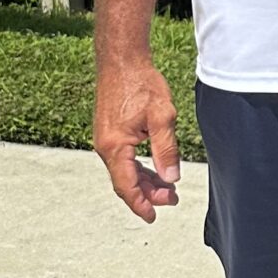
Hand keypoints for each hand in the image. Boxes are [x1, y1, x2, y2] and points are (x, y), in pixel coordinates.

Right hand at [93, 59, 181, 221]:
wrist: (121, 59)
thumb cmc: (141, 83)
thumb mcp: (162, 116)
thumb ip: (166, 150)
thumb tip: (171, 179)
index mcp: (115, 146)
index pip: (126, 186)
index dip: (141, 204)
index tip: (153, 217)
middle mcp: (105, 146)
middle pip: (125, 181)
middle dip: (148, 194)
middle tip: (172, 199)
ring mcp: (105, 139)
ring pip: (124, 170)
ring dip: (145, 181)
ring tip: (168, 188)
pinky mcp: (110, 131)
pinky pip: (123, 158)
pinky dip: (138, 168)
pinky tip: (154, 169)